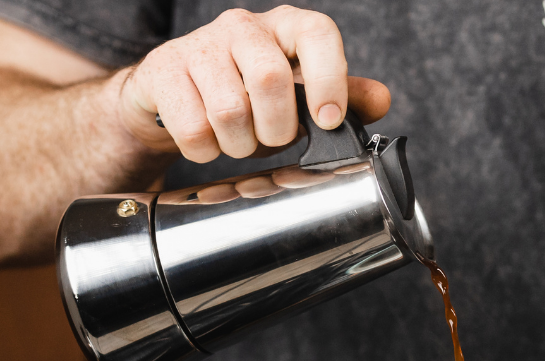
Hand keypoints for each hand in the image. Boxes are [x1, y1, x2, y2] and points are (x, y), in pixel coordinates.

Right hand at [106, 6, 392, 162]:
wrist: (174, 92)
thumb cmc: (246, 92)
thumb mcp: (299, 95)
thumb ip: (343, 97)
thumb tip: (380, 100)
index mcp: (285, 27)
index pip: (316, 33)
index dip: (329, 77)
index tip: (329, 119)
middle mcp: (243, 27)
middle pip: (270, 80)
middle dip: (276, 129)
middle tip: (272, 140)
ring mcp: (199, 45)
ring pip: (228, 111)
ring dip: (239, 144)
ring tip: (238, 141)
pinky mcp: (163, 70)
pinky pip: (192, 128)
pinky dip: (204, 150)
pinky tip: (207, 140)